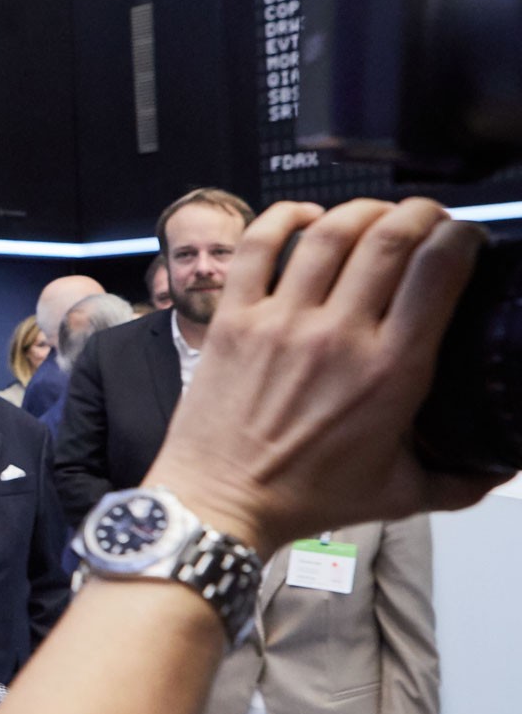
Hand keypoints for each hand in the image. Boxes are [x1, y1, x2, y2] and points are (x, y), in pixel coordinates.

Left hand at [143, 198, 510, 556]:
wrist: (220, 503)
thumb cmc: (305, 498)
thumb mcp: (401, 493)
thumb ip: (463, 478)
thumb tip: (504, 465)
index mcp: (392, 371)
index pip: (439, 270)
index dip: (460, 237)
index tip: (465, 239)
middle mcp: (339, 336)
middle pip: (390, 236)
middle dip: (419, 213)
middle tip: (426, 218)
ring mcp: (281, 322)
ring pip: (330, 231)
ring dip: (361, 210)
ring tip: (376, 215)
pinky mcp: (233, 319)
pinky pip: (257, 246)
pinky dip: (284, 218)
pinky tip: (305, 216)